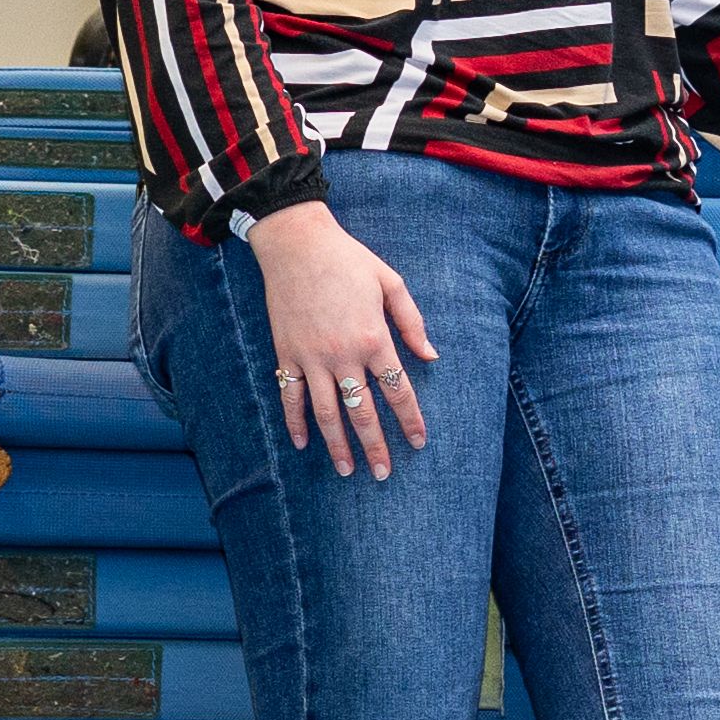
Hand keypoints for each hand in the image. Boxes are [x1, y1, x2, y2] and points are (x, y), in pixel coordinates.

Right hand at [234, 201, 435, 476]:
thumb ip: (412, 322)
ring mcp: (312, 357)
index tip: (419, 443)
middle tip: (383, 474)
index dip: (410, 420)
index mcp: (375, 338)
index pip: (398, 390)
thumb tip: (431, 356)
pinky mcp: (287, 354)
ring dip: (337, 445)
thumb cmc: (349, 260)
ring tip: (348, 471)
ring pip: (327, 412)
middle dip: (376, 446)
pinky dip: (295, 421)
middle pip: (363, 412)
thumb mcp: (391, 283)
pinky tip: (303, 444)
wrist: (297, 244)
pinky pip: (291, 396)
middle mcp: (344, 355)